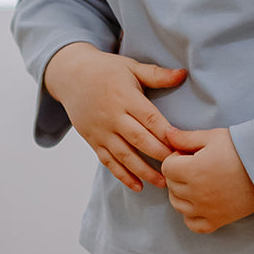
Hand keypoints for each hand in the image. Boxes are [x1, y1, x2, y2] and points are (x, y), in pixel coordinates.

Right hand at [43, 43, 185, 190]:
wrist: (70, 75)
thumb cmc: (106, 70)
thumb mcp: (131, 67)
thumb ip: (157, 74)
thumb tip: (183, 73)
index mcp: (125, 96)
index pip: (149, 118)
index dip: (166, 133)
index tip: (182, 145)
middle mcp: (113, 116)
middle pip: (139, 140)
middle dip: (160, 155)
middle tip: (178, 168)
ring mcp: (102, 131)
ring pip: (125, 156)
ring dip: (144, 172)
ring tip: (163, 183)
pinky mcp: (93, 141)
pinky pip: (109, 162)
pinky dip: (123, 176)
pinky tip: (138, 186)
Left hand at [161, 127, 253, 232]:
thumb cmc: (243, 148)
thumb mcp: (213, 137)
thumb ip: (186, 138)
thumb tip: (167, 134)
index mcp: (192, 170)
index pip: (167, 167)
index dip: (175, 158)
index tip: (189, 154)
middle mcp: (196, 193)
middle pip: (172, 186)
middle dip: (179, 175)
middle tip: (196, 167)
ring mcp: (206, 209)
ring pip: (178, 206)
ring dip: (182, 195)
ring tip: (197, 184)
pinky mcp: (218, 220)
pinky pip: (193, 225)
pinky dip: (191, 216)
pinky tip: (199, 204)